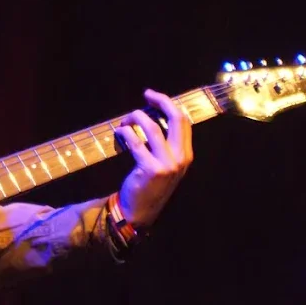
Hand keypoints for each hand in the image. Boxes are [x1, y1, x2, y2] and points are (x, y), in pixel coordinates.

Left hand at [116, 88, 194, 227]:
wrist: (140, 210)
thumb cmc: (150, 184)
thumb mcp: (166, 164)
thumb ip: (166, 144)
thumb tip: (153, 115)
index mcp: (186, 155)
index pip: (184, 121)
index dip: (169, 104)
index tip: (153, 96)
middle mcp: (181, 158)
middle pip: (176, 119)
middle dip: (161, 101)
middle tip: (146, 94)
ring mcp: (167, 164)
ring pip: (152, 128)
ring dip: (135, 118)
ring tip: (124, 121)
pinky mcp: (150, 169)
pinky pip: (136, 142)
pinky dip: (125, 133)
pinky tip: (119, 133)